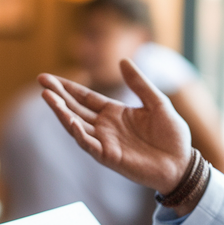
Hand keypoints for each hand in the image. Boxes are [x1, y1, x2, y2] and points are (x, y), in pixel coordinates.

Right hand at [39, 59, 192, 194]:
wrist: (182, 164)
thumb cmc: (172, 135)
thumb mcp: (158, 102)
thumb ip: (139, 84)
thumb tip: (123, 60)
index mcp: (114, 113)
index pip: (85, 98)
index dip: (68, 88)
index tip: (49, 78)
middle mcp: (105, 127)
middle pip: (75, 109)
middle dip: (58, 96)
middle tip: (42, 81)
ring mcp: (105, 142)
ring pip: (76, 125)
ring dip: (62, 112)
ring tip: (48, 97)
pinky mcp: (109, 157)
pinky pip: (89, 144)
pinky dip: (78, 133)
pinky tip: (70, 120)